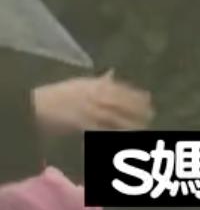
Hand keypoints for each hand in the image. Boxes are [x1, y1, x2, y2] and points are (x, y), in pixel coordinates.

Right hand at [32, 71, 152, 135]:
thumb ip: (99, 79)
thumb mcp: (80, 82)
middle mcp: (98, 95)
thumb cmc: (58, 94)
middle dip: (138, 109)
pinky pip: (102, 130)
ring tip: (142, 127)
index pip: (122, 89)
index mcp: (97, 85)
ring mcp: (91, 110)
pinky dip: (112, 134)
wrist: (39, 105)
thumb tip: (112, 72)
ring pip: (116, 117)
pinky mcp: (84, 124)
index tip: (149, 99)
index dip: (136, 95)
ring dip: (130, 122)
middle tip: (151, 115)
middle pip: (123, 103)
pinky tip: (121, 137)